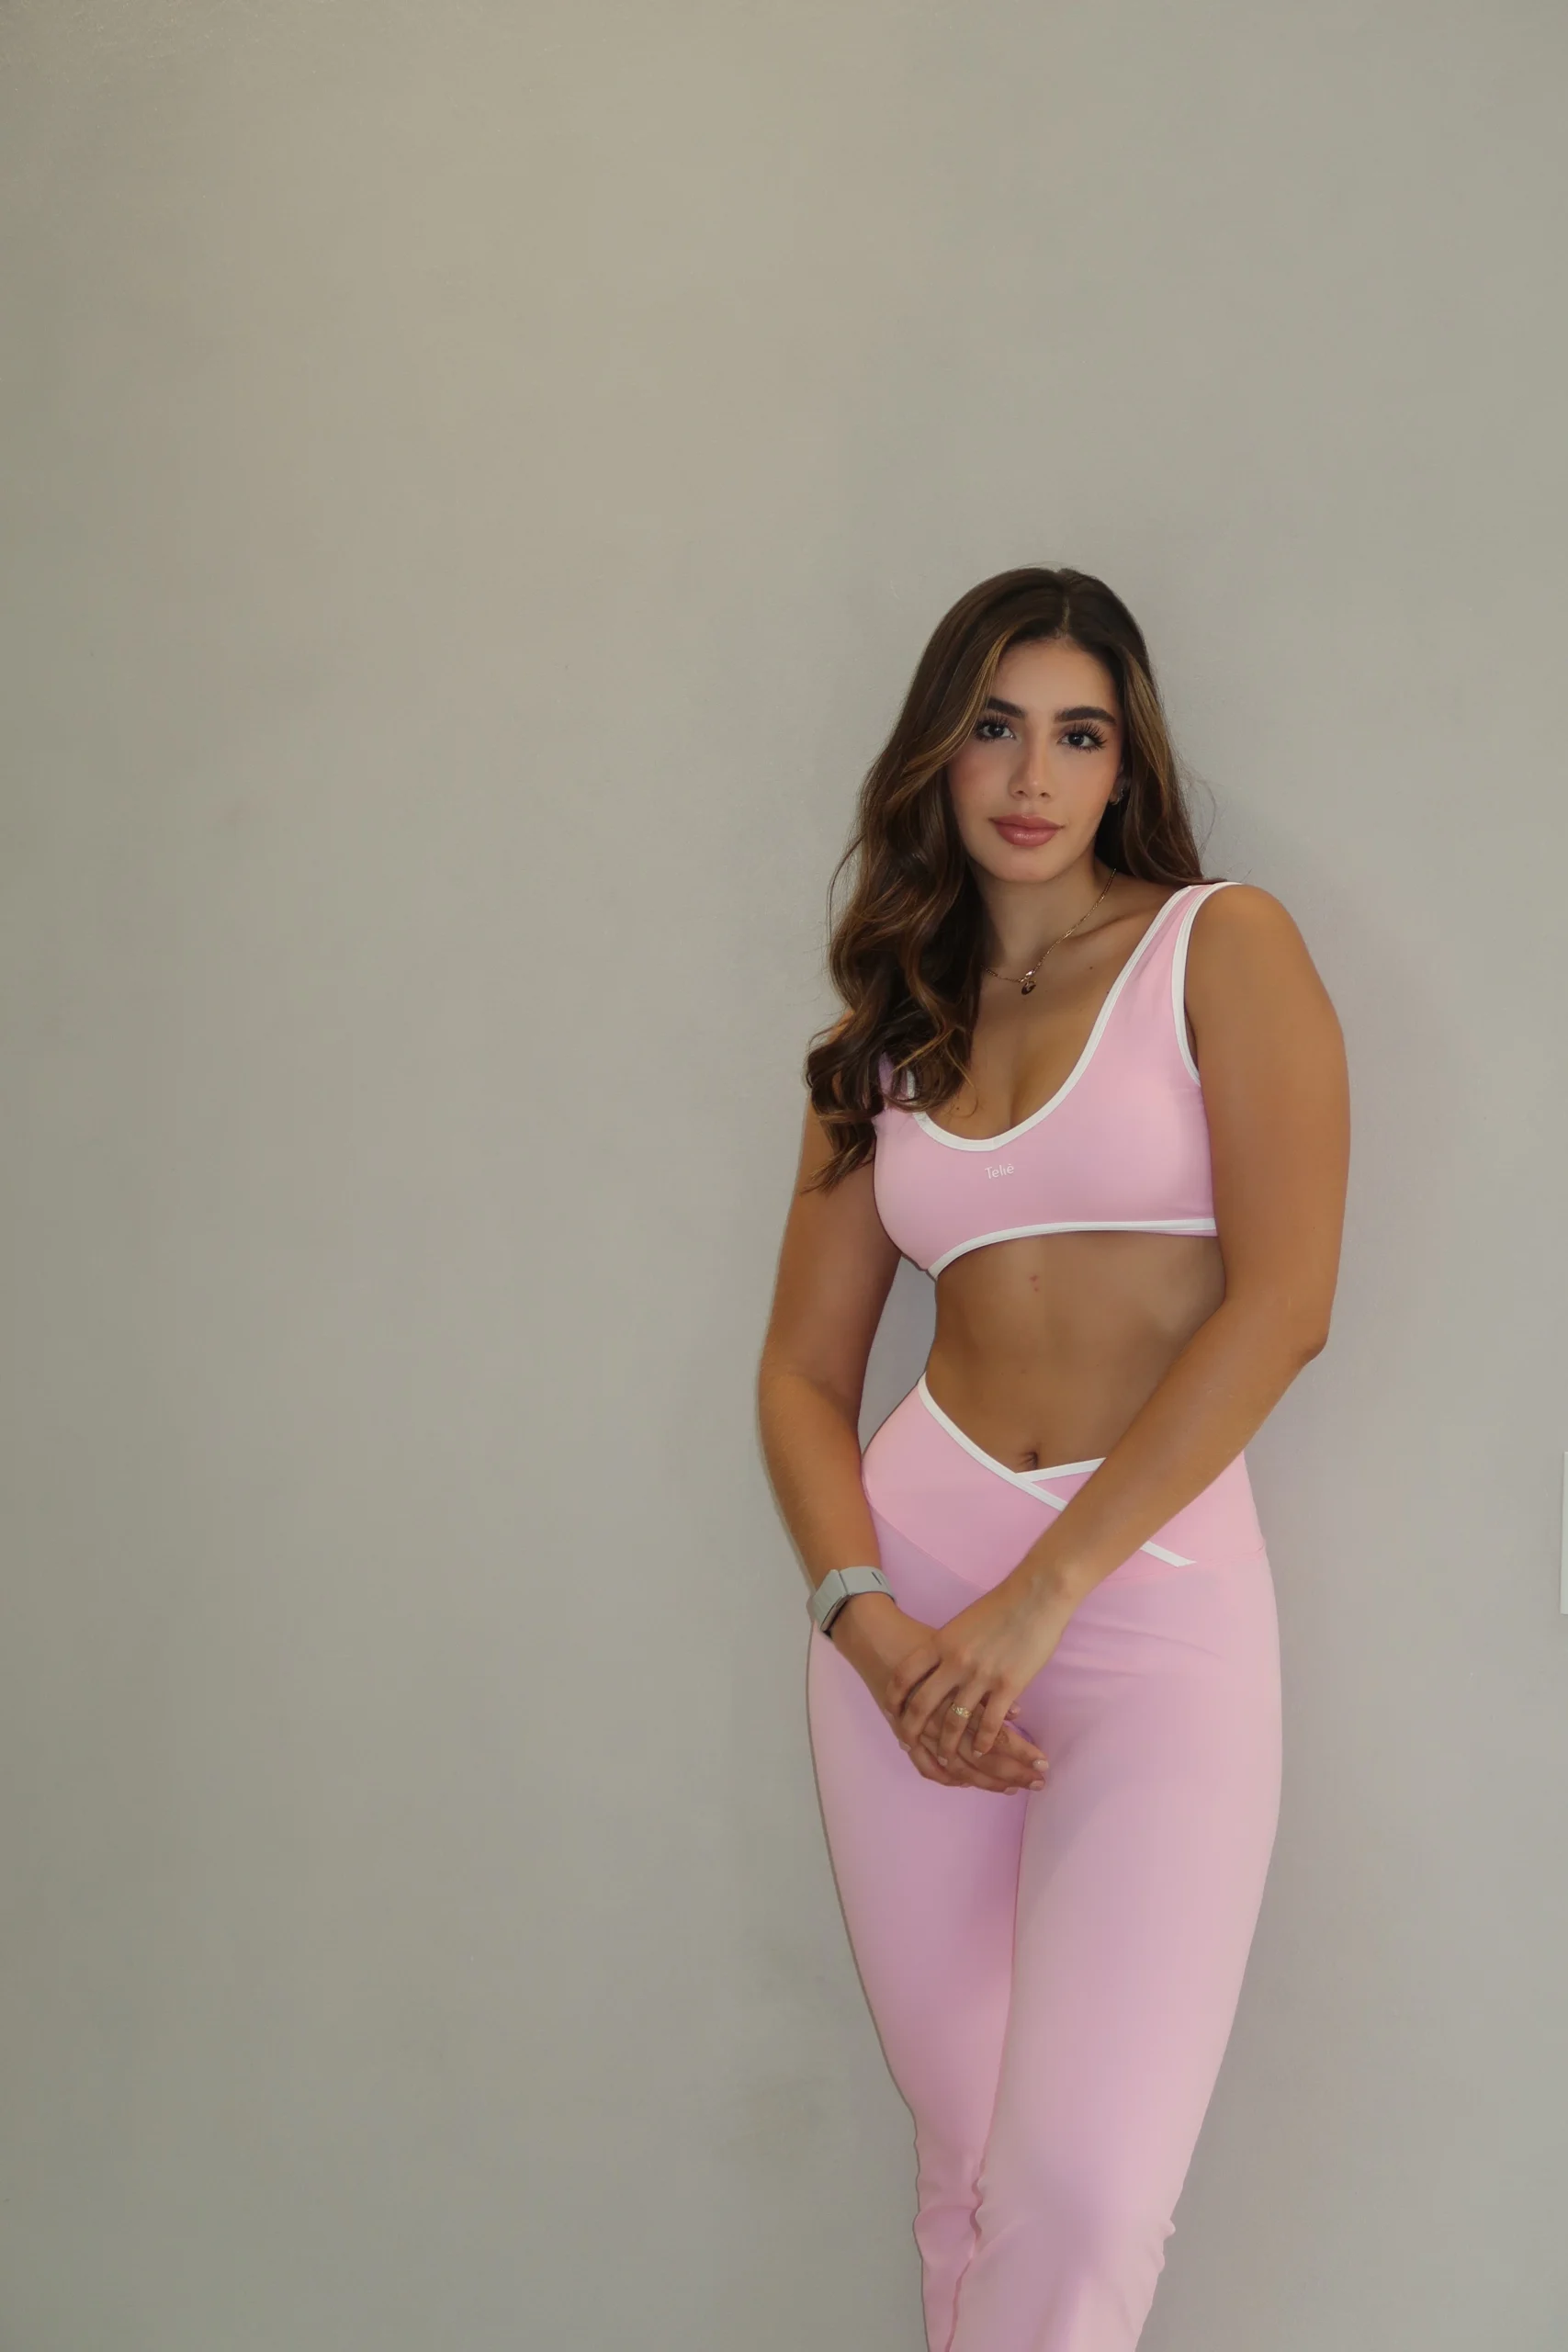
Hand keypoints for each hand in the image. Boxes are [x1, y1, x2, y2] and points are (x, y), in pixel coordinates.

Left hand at [881, 1572, 1075, 1771]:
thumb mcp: (963, 1622)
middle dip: (911, 1729)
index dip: (894, 1697)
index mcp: (940, 1642)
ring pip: (955, 1721)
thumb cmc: (1001, 1605)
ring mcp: (981, 1676)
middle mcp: (955, 1662)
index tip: (890, 1711)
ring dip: (948, 1745)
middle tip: (907, 1743)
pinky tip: (981, 1751)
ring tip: (946, 1759)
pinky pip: (990, 1723)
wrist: (1036, 1595)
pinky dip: (984, 1742)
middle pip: (922, 1704)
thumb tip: (940, 1665)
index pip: (904, 1675)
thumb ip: (949, 1646)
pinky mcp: (1008, 1686)